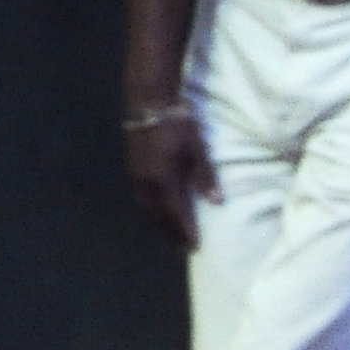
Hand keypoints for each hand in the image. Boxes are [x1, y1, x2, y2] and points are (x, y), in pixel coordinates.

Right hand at [126, 113, 219, 249]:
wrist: (150, 102)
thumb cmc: (178, 124)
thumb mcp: (198, 149)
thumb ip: (206, 177)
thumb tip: (216, 202)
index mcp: (162, 177)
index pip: (176, 212)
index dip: (185, 230)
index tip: (195, 246)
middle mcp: (146, 180)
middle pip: (159, 215)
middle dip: (172, 232)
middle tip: (186, 247)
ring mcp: (136, 174)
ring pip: (147, 208)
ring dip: (161, 224)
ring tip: (174, 235)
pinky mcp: (133, 168)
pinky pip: (142, 198)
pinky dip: (152, 211)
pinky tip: (161, 214)